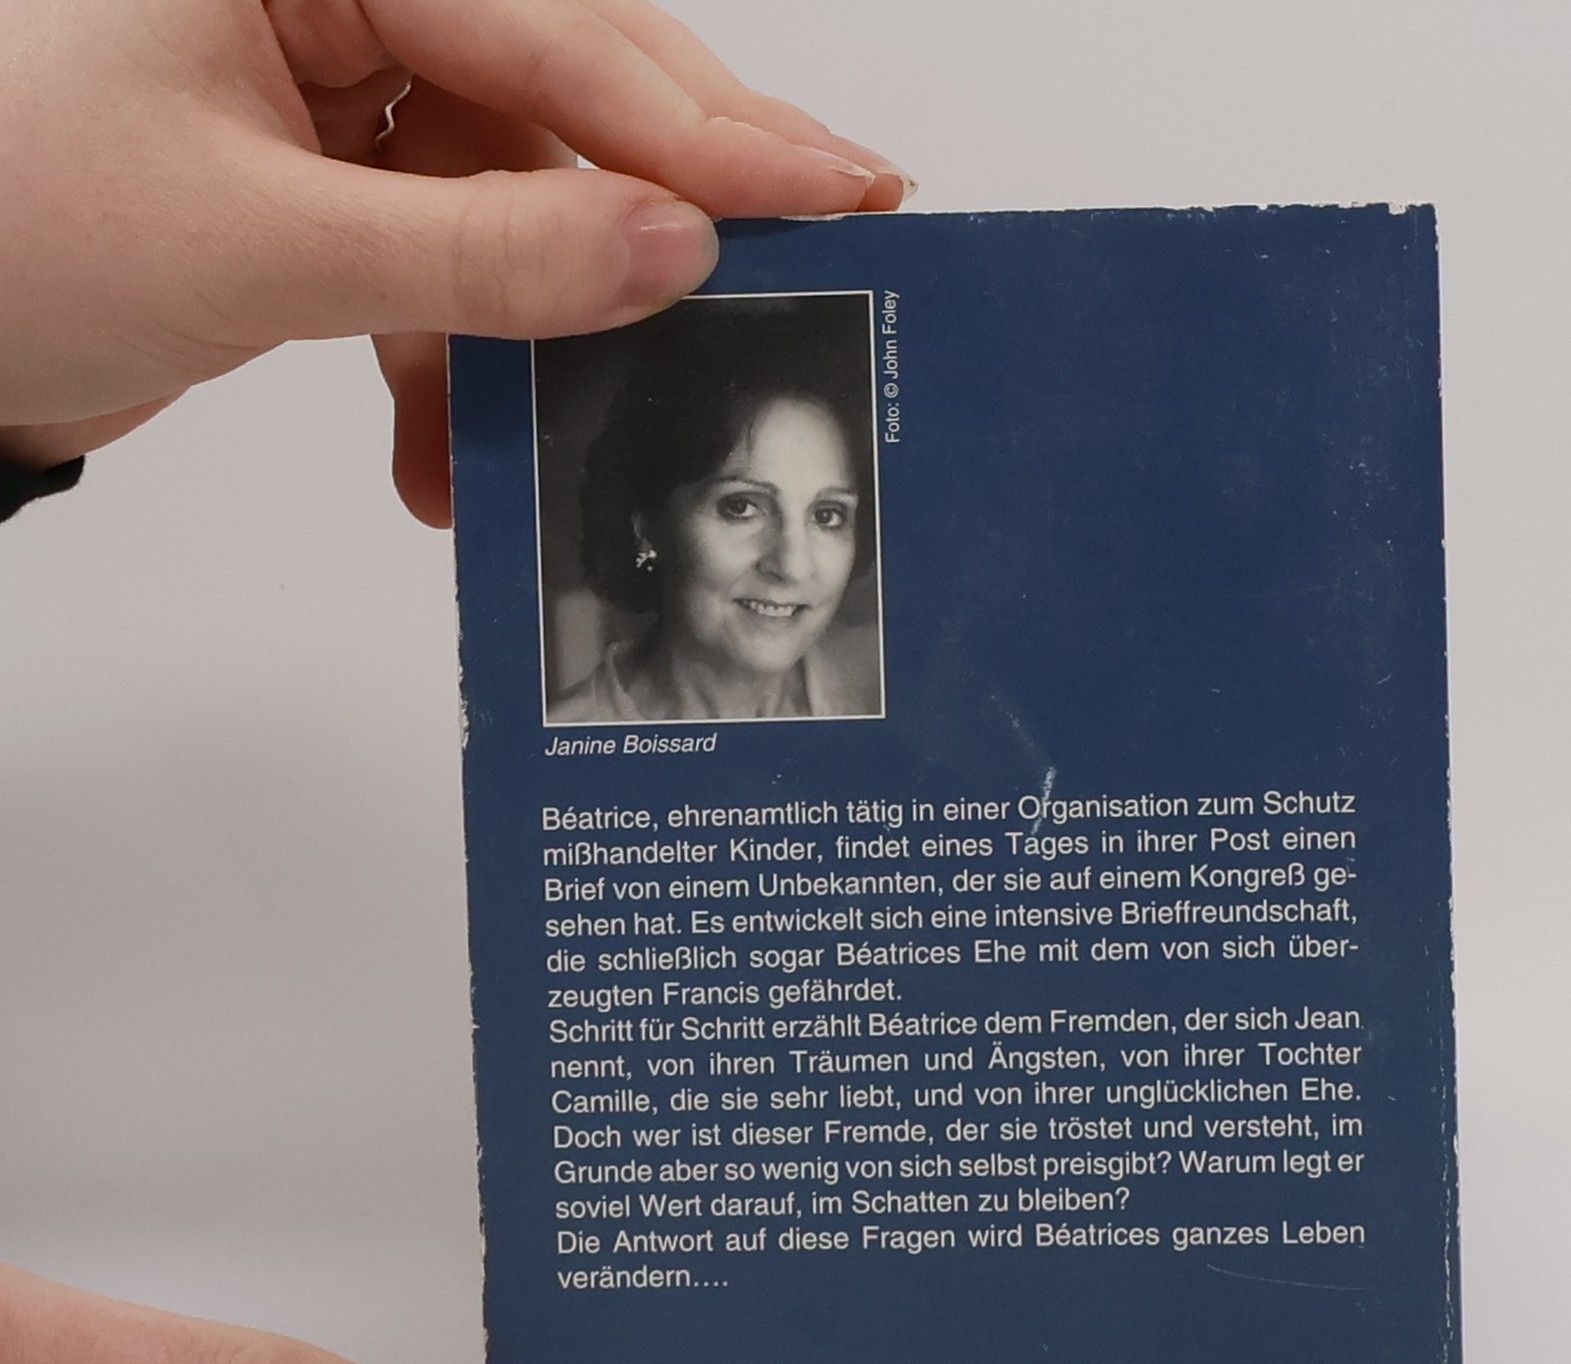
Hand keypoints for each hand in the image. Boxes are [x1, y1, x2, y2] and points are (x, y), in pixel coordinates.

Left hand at [0, 0, 909, 522]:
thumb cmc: (5, 236)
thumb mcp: (260, 245)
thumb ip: (481, 252)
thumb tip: (667, 250)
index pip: (551, 28)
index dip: (703, 129)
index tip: (836, 190)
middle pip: (560, 86)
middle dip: (666, 201)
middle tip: (828, 245)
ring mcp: (334, 93)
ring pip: (516, 196)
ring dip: (542, 332)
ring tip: (591, 430)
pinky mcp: (326, 188)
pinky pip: (446, 267)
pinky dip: (457, 370)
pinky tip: (445, 463)